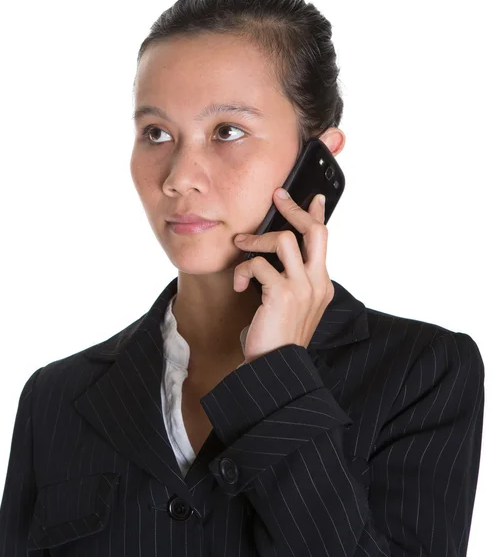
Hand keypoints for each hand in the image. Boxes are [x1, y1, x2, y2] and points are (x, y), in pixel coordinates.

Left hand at [233, 187, 334, 363]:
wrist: (274, 366)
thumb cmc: (277, 335)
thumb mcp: (291, 303)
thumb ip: (291, 279)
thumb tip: (274, 253)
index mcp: (322, 284)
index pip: (323, 240)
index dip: (318, 215)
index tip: (314, 197)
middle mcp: (318, 283)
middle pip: (315, 231)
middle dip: (294, 209)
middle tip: (278, 197)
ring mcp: (303, 288)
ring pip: (285, 240)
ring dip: (258, 240)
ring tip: (242, 246)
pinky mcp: (283, 294)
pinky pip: (259, 265)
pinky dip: (244, 270)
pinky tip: (240, 285)